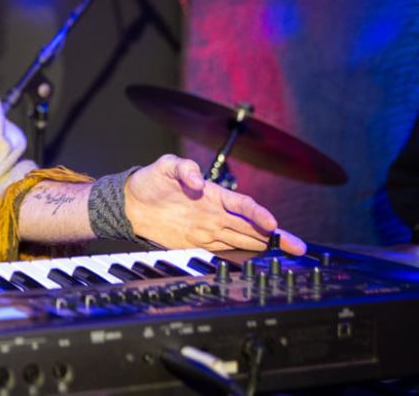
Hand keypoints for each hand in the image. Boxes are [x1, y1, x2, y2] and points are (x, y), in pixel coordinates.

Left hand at [124, 155, 305, 254]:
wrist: (132, 202)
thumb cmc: (152, 180)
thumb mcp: (166, 165)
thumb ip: (184, 169)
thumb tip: (197, 180)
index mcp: (214, 194)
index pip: (243, 205)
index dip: (258, 214)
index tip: (272, 224)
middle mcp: (216, 213)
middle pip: (251, 226)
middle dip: (275, 236)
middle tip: (298, 247)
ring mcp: (208, 229)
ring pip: (242, 240)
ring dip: (262, 248)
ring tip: (286, 256)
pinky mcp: (196, 243)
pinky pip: (222, 251)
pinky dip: (238, 257)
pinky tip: (253, 264)